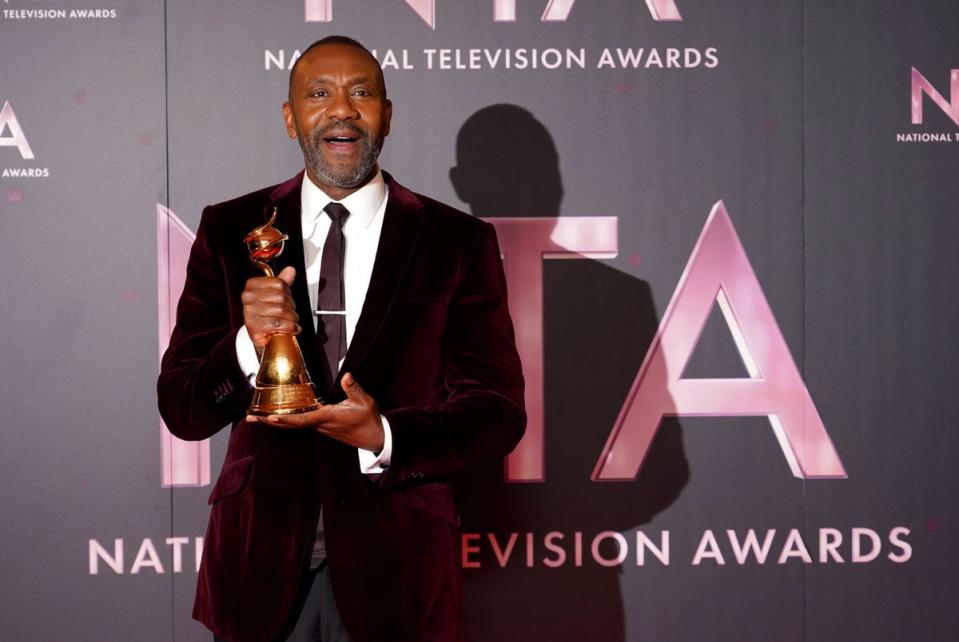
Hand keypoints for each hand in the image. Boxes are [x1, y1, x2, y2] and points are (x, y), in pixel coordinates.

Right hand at [241, 266, 300, 350]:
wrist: (260, 335)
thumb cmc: (267, 314)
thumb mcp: (275, 295)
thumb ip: (282, 281)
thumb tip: (290, 270)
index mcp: (252, 285)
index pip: (279, 283)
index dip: (288, 293)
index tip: (287, 300)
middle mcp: (248, 297)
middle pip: (281, 297)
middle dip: (291, 307)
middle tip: (291, 313)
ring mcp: (249, 311)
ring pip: (281, 310)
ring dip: (292, 318)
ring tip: (291, 321)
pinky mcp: (253, 325)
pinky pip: (277, 323)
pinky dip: (289, 327)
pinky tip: (291, 329)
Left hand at [246, 373, 385, 451]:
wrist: (374, 438)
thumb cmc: (369, 421)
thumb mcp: (365, 402)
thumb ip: (353, 388)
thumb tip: (345, 375)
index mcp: (327, 417)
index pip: (302, 419)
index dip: (285, 418)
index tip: (268, 417)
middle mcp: (320, 424)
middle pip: (290, 423)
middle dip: (269, 421)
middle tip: (250, 417)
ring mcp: (320, 427)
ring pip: (293, 424)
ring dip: (275, 420)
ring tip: (257, 416)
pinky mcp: (322, 426)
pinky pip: (300, 422)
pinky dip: (286, 419)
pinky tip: (278, 415)